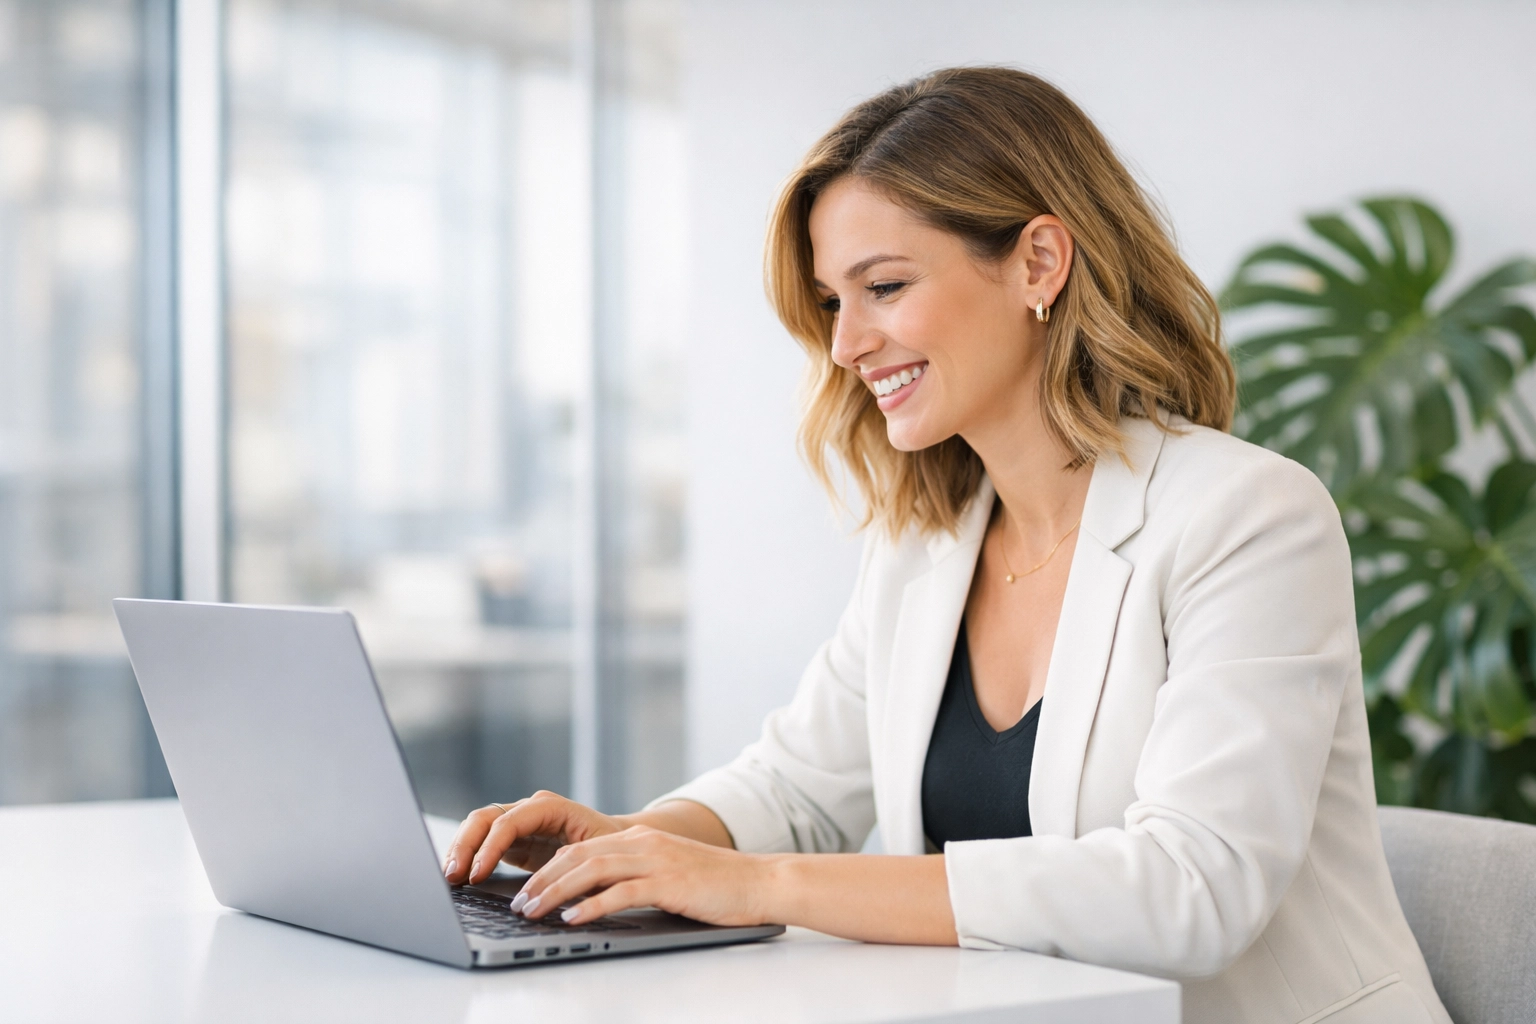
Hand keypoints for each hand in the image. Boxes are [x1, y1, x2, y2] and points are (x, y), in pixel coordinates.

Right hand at [442, 790, 625, 885]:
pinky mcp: (512, 839)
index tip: (477, 874)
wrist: (616, 845)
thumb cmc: (610, 849)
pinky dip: (467, 857)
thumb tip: (544, 889)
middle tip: (452, 876)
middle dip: (466, 845)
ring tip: (449, 877)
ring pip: (478, 826)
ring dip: (460, 850)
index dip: (491, 847)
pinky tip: (457, 877)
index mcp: (550, 808)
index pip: (510, 821)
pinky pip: (481, 841)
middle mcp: (530, 810)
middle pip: (486, 817)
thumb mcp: (595, 857)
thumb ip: (569, 867)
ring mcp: (518, 822)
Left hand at [512, 825, 773, 927]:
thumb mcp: (667, 873)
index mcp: (640, 839)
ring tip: (532, 912)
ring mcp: (656, 860)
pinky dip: (590, 906)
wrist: (759, 882)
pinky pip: (620, 893)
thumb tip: (593, 899)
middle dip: (541, 880)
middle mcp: (643, 843)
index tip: (525, 891)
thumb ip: (633, 878)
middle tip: (518, 904)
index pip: (580, 849)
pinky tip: (571, 919)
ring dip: (555, 892)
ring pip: (591, 870)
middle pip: (577, 856)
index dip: (547, 869)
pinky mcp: (668, 882)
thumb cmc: (715, 885)